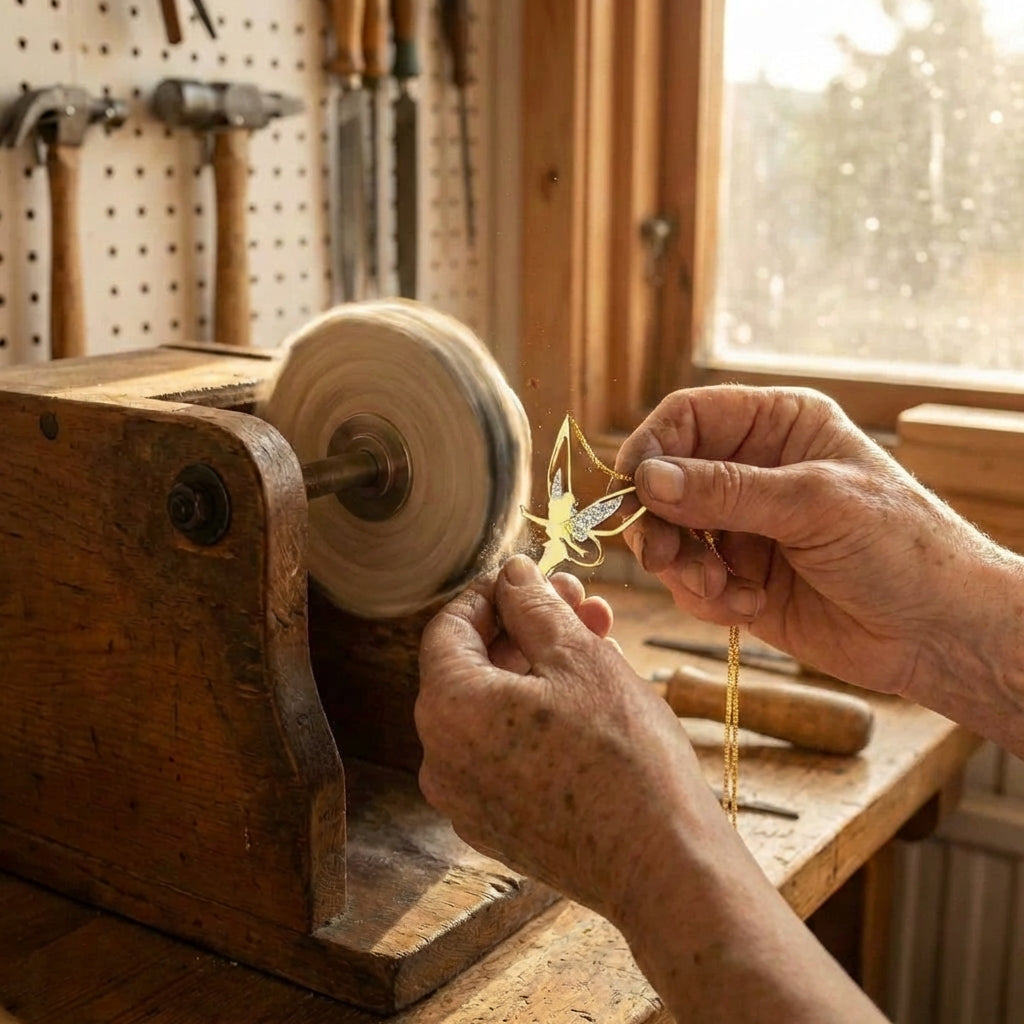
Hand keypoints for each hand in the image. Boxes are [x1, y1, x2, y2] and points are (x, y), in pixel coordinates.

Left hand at [416, 554, 722, 918]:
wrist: (662, 865)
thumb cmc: (624, 754)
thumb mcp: (580, 657)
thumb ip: (534, 606)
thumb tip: (512, 574)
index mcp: (448, 709)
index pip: (449, 627)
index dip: (491, 592)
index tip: (530, 575)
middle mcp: (440, 758)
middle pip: (473, 668)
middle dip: (527, 628)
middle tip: (580, 603)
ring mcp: (464, 799)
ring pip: (492, 709)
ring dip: (538, 669)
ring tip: (599, 643)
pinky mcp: (494, 827)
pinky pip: (502, 752)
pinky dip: (534, 718)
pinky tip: (587, 699)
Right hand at [615, 386, 1004, 697]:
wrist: (940, 634)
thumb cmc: (902, 547)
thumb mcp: (813, 504)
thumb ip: (726, 491)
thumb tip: (646, 478)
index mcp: (777, 427)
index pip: (687, 419)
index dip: (650, 450)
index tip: (631, 492)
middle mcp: (752, 471)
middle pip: (664, 480)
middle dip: (658, 521)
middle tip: (662, 557)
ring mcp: (743, 527)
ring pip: (668, 535)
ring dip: (683, 566)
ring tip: (721, 589)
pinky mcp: (739, 578)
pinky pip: (688, 582)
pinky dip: (706, 598)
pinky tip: (747, 607)